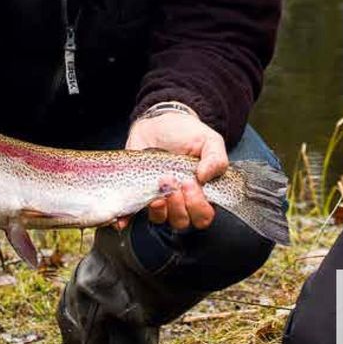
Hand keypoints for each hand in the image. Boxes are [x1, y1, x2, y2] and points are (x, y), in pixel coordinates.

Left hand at [124, 108, 227, 230]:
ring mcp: (159, 199)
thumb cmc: (185, 133)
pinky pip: (132, 214)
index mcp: (201, 192)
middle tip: (172, 180)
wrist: (158, 122)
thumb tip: (206, 177)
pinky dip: (127, 217)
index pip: (203, 216)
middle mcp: (181, 200)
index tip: (191, 183)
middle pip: (182, 221)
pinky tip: (125, 214)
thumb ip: (216, 158)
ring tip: (158, 182)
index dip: (198, 206)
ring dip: (159, 206)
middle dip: (178, 204)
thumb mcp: (208, 140)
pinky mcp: (139, 194)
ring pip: (161, 219)